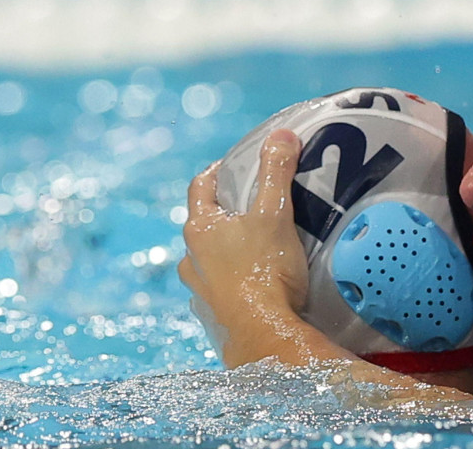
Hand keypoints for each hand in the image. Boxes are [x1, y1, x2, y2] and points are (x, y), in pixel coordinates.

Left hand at [177, 129, 310, 366]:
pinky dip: (233, 284)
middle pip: (205, 225)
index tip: (236, 167)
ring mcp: (198, 290)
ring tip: (258, 250)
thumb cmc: (266, 271)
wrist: (263, 335)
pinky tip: (255, 286)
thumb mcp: (275, 213)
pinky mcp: (210, 315)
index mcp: (200, 228)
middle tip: (255, 208)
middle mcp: (190, 258)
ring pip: (209, 260)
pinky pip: (219, 291)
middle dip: (227, 214)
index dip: (218, 172)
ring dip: (227, 252)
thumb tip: (281, 137)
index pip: (201, 186)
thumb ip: (277, 173)